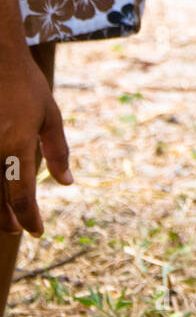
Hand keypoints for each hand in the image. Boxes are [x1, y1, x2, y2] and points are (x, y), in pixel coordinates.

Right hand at [0, 58, 71, 235]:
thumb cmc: (26, 85)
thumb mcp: (50, 115)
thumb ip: (58, 151)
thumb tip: (68, 183)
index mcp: (16, 144)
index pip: (22, 195)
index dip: (29, 218)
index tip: (37, 231)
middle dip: (6, 220)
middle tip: (17, 229)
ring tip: (3, 217)